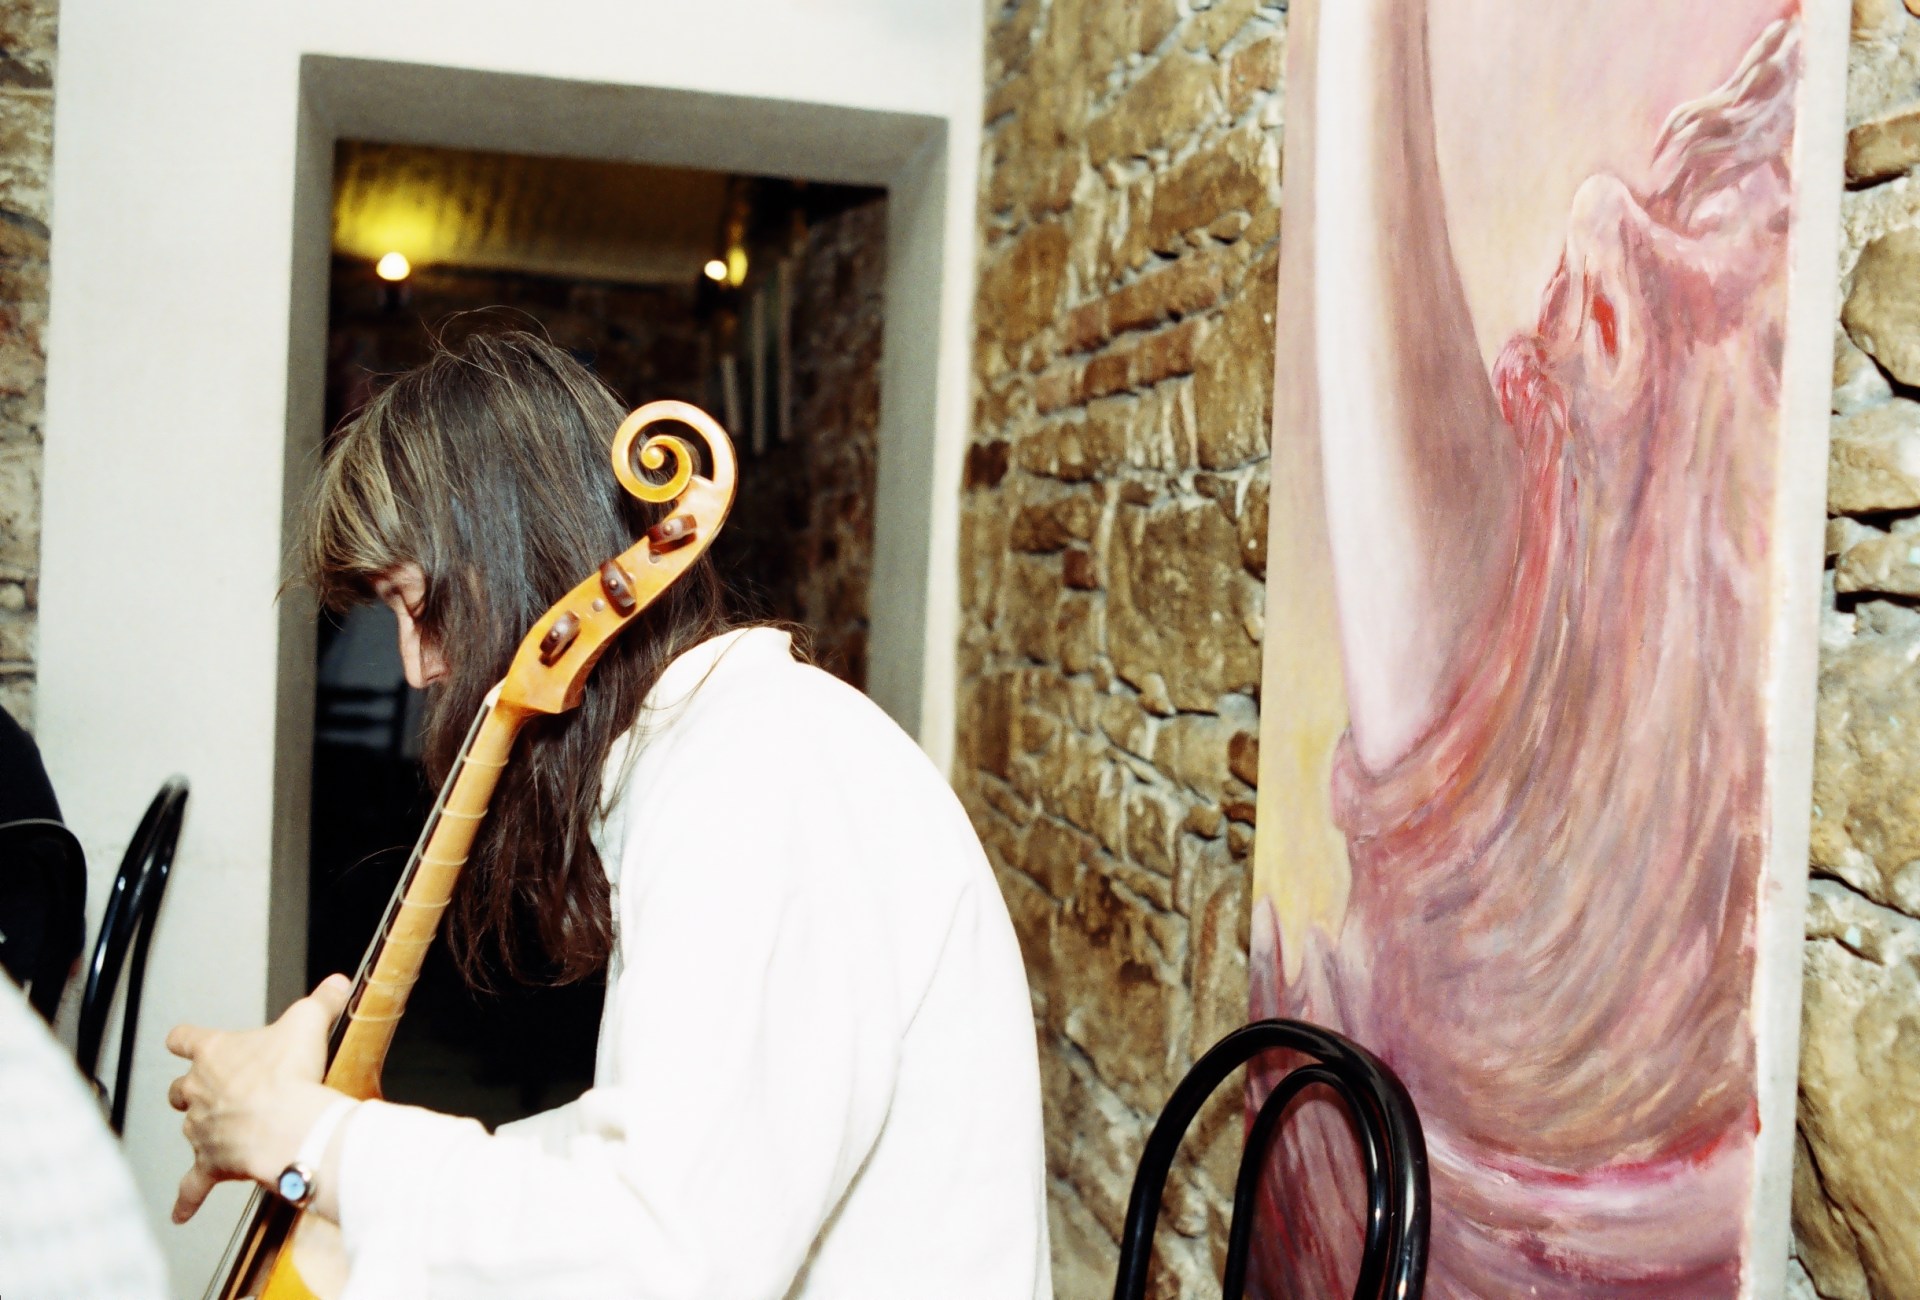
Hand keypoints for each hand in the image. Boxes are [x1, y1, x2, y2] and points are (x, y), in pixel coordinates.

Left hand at [166, 974, 351, 1223]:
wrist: (288, 1127)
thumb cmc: (290, 1075)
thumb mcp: (309, 1022)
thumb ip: (322, 1001)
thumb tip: (337, 983)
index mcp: (214, 1053)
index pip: (184, 1038)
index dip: (185, 1039)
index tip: (183, 1040)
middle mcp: (199, 1090)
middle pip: (178, 1089)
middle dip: (192, 1089)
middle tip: (214, 1090)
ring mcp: (201, 1129)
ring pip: (188, 1129)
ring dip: (201, 1130)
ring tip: (219, 1135)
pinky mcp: (211, 1163)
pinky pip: (192, 1185)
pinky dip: (188, 1199)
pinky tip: (182, 1212)